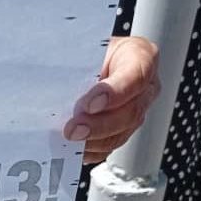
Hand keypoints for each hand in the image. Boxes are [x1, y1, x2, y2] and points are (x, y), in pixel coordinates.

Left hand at [65, 36, 159, 164]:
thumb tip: (56, 84)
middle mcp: (144, 87)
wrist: (83, 66)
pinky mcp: (122, 130)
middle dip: (98, 125)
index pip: (135, 77)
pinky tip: (75, 149)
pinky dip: (91, 150)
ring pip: (121, 133)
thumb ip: (78, 64)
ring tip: (70, 140)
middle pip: (131, 112)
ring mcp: (136, 111)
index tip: (88, 105)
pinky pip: (110, 147)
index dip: (113, 94)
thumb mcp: (84, 49)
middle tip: (72, 129)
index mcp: (139, 57)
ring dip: (93, 141)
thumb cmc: (86, 54)